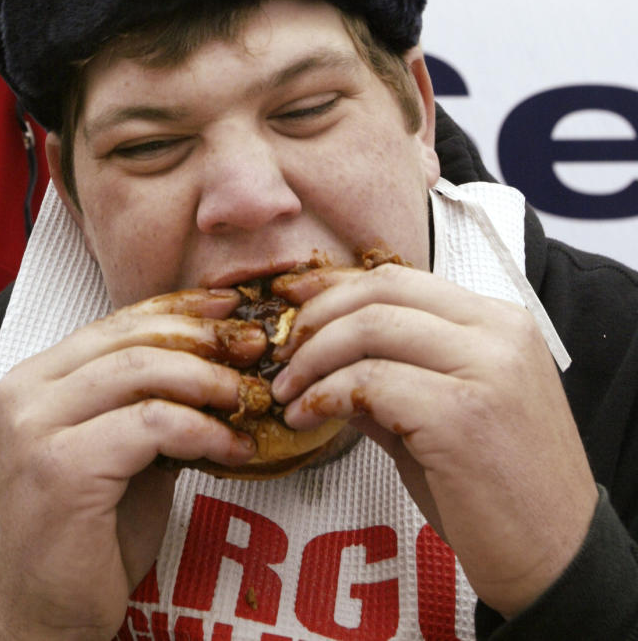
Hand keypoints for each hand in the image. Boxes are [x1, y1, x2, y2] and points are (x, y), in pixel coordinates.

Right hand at [0, 289, 263, 640]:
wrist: (46, 618)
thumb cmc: (88, 538)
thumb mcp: (117, 450)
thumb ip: (146, 402)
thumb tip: (217, 360)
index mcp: (33, 378)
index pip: (115, 323)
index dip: (178, 311)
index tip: (228, 310)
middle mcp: (26, 392)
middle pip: (131, 339)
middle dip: (202, 340)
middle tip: (253, 351)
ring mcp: (37, 428)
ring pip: (142, 371)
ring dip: (208, 382)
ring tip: (247, 400)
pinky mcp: (63, 467)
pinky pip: (151, 425)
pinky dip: (202, 430)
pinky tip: (231, 448)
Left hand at [270, 264, 597, 618]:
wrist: (556, 562)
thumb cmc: (502, 492)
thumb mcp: (449, 415)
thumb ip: (392, 378)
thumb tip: (322, 360)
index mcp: (500, 323)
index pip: (402, 279)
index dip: (337, 288)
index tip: (294, 302)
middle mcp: (498, 334)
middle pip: (382, 293)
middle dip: (318, 317)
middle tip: (285, 353)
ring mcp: (485, 371)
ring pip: (371, 329)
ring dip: (314, 359)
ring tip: (288, 392)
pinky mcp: (461, 416)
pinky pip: (370, 383)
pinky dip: (327, 395)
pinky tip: (309, 417)